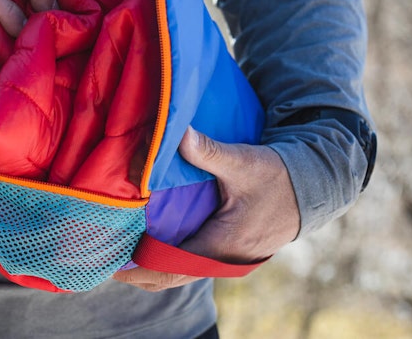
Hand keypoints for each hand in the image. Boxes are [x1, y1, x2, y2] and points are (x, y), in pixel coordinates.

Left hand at [112, 126, 299, 291]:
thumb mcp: (244, 161)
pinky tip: (142, 240)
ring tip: (113, 246)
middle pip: (165, 278)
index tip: (106, 257)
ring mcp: (222, 259)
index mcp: (220, 245)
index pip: (168, 267)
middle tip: (99, 253)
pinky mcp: (223, 250)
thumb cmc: (277, 176)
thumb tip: (179, 133)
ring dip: (146, 263)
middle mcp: (219, 260)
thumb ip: (208, 151)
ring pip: (175, 272)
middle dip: (133, 270)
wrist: (312, 188)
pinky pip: (185, 261)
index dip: (135, 266)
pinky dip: (162, 256)